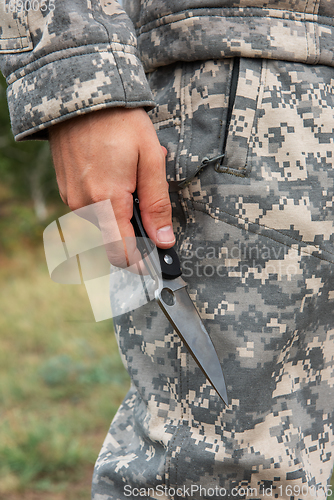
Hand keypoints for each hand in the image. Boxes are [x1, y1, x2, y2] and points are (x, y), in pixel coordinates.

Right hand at [49, 107, 174, 266]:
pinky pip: (92, 210)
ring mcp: (72, 199)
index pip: (122, 252)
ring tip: (133, 181)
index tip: (156, 266)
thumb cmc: (120, 123)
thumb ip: (157, 205)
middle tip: (148, 205)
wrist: (82, 94)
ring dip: (123, 214)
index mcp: (106, 201)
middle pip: (112, 242)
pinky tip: (118, 177)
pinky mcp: (67, 190)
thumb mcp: (151, 160)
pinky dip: (108, 203)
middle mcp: (84, 206)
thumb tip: (163, 241)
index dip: (141, 264)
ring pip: (103, 226)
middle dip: (135, 234)